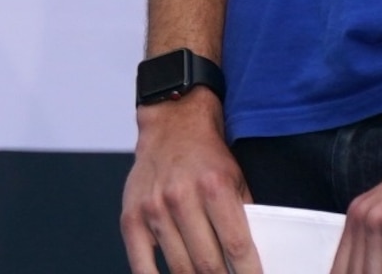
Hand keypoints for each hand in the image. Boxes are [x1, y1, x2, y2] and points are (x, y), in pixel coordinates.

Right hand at [120, 88, 261, 273]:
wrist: (171, 122)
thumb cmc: (206, 154)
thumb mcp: (236, 179)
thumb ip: (244, 217)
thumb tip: (250, 259)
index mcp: (213, 187)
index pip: (237, 247)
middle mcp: (181, 197)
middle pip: (209, 263)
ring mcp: (153, 208)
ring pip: (181, 268)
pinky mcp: (131, 217)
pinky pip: (142, 265)